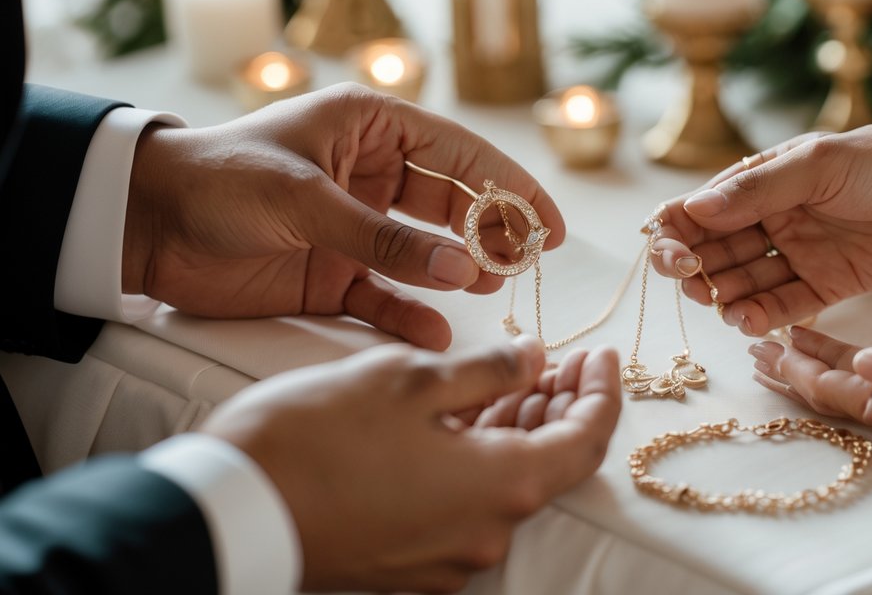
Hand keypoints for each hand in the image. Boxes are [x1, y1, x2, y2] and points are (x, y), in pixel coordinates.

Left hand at [122, 84, 564, 348]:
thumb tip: (460, 269)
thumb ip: (383, 236)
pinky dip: (409, 312)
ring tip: (490, 290)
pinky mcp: (332, 273)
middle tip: (526, 264)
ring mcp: (355, 226)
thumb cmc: (218, 180)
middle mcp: (370, 174)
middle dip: (492, 232)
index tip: (549, 225)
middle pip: (452, 203)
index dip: (510, 187)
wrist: (142, 223)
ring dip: (458, 270)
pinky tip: (435, 330)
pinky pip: (384, 294)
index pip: (459, 154)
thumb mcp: (304, 198)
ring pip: (426, 250)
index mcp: (370, 128)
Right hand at [201, 337, 620, 592]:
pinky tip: (470, 413)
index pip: (586, 441)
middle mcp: (482, 533)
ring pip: (504, 481)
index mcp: (500, 487)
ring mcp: (443, 554)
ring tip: (521, 373)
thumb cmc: (316, 437)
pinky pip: (465, 501)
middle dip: (561, 405)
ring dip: (519, 427)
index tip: (602, 353)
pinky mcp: (406, 559)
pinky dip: (480, 455)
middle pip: (548, 462)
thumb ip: (487, 370)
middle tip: (565, 356)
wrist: (229, 513)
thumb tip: (534, 359)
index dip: (602, 392)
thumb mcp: (409, 379)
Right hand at [649, 127, 871, 334]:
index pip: (701, 207)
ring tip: (717, 301)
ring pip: (741, 280)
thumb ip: (759, 188)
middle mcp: (771, 219)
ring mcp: (796, 255)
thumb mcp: (820, 163)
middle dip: (692, 265)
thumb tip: (696, 208)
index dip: (675, 228)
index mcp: (763, 180)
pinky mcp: (823, 288)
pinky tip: (744, 320)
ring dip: (721, 292)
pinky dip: (758, 315)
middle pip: (713, 248)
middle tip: (688, 277)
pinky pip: (780, 306)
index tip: (668, 247)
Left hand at [748, 327, 871, 523]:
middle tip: (755, 348)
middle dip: (796, 373)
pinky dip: (857, 378)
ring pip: (861, 397)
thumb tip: (862, 362)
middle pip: (842, 398)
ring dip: (819, 375)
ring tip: (782, 356)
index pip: (845, 392)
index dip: (802, 369)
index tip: (764, 345)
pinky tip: (850, 366)